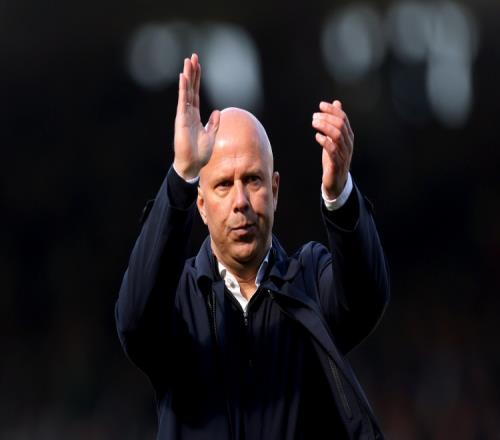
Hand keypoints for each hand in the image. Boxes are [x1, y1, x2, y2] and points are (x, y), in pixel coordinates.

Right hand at [173, 53, 219, 179]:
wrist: (192, 165)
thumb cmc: (199, 153)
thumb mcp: (211, 135)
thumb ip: (213, 123)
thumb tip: (217, 112)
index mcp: (195, 116)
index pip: (195, 93)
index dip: (197, 80)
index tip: (198, 66)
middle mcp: (188, 113)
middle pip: (190, 88)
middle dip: (192, 73)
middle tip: (193, 56)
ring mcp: (184, 115)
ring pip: (186, 91)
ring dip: (187, 76)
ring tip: (188, 61)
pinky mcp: (182, 120)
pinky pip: (183, 101)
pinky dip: (183, 89)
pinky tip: (183, 77)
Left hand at [312, 100, 353, 198]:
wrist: (336, 182)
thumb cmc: (335, 158)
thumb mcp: (335, 138)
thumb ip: (336, 121)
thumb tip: (337, 103)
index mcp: (348, 136)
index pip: (343, 118)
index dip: (333, 110)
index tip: (321, 105)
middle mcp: (348, 143)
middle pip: (340, 125)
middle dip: (327, 117)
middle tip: (315, 116)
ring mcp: (344, 154)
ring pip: (337, 136)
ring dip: (325, 127)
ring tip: (314, 123)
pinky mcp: (337, 164)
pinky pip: (333, 150)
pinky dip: (325, 142)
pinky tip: (317, 137)